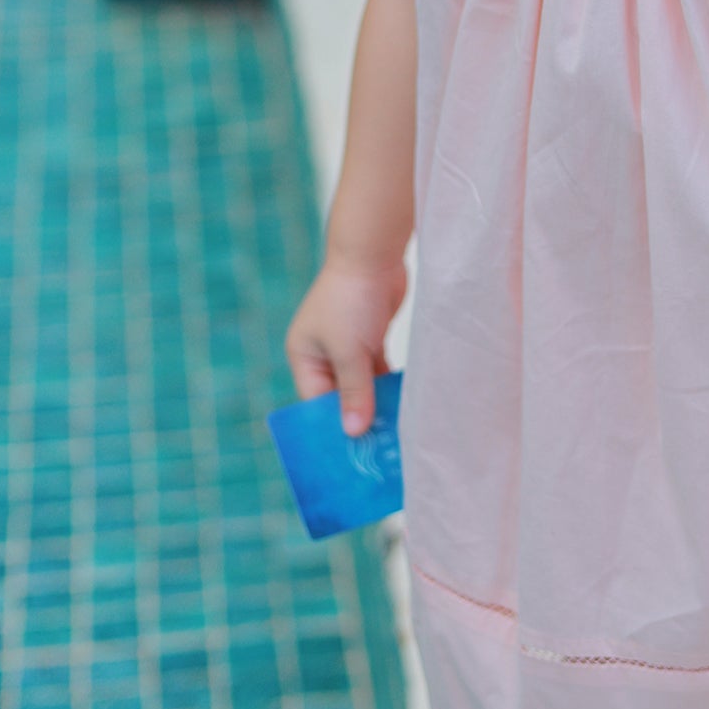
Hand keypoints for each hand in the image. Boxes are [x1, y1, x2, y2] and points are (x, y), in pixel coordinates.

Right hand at [284, 254, 407, 434]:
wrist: (375, 254)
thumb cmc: (352, 301)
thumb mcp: (350, 352)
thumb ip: (354, 392)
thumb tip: (353, 432)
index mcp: (304, 356)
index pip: (315, 402)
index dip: (332, 426)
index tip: (351, 454)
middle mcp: (323, 353)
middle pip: (339, 395)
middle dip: (356, 417)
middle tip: (376, 450)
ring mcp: (349, 344)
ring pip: (362, 383)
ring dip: (376, 402)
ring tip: (393, 435)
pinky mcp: (372, 336)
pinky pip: (378, 370)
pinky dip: (388, 384)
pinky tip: (403, 404)